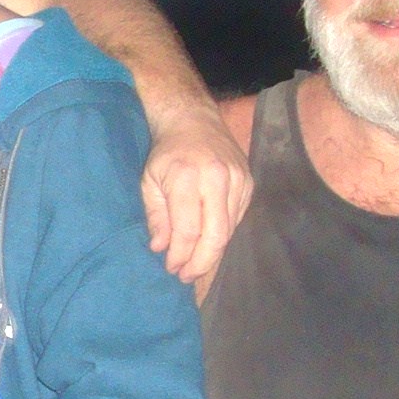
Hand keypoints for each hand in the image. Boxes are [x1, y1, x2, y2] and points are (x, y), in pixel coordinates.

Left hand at [140, 103, 251, 283]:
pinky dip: (222, 236)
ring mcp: (238, 180)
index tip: (171, 268)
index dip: (181, 255)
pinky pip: (237, 220)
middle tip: (186, 277)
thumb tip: (160, 248)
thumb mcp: (149, 181)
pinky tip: (209, 245)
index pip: (188, 229)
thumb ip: (155, 215)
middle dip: (201, 263)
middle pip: (216, 235)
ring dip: (212, 254)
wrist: (194, 121)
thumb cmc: (167, 153)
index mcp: (188, 178)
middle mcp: (218, 179)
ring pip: (229, 231)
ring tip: (195, 266)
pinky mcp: (249, 183)